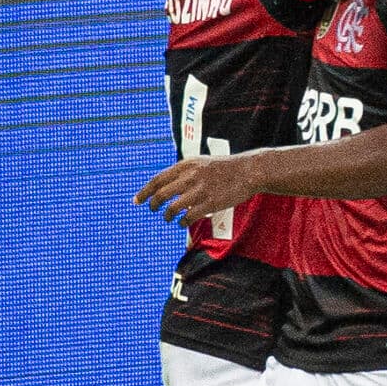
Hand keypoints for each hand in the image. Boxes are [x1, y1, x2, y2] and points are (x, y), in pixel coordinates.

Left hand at [135, 153, 260, 226]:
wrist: (249, 171)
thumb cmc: (225, 168)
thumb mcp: (201, 163)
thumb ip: (184, 172)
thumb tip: (166, 184)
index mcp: (186, 165)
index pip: (158, 179)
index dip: (145, 191)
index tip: (137, 200)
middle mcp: (191, 177)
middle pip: (162, 194)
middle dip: (153, 204)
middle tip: (153, 209)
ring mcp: (201, 190)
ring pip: (173, 207)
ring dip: (167, 215)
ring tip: (168, 218)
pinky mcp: (211, 203)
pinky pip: (189, 216)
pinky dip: (182, 222)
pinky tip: (181, 223)